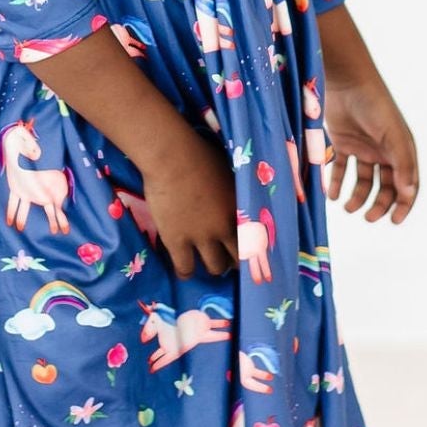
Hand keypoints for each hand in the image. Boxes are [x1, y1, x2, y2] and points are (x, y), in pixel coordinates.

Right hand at [139, 128, 239, 279]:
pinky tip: (184, 272)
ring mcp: (202, 237)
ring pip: (215, 267)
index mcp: (240, 208)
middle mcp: (226, 227)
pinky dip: (186, 273)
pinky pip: (185, 268)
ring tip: (207, 266)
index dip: (252, 247)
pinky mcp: (177, 241)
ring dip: (213, 268)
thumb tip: (234, 192)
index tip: (249, 250)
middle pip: (238, 257)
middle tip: (229, 262)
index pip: (255, 238)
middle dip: (235, 262)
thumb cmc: (199, 154)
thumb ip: (233, 189)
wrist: (171, 157)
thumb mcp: (228, 170)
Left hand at [321, 66, 419, 223]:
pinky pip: (341, 168)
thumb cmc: (375, 105)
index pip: (407, 184)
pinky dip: (336, 182)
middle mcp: (384, 151)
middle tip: (368, 218)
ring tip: (347, 208)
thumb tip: (409, 193)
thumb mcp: (392, 136)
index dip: (403, 204)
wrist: (347, 81)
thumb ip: (402, 164)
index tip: (394, 221)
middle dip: (379, 204)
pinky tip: (331, 194)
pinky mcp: (343, 142)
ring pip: (363, 181)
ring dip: (357, 197)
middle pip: (385, 186)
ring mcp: (363, 147)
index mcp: (401, 150)